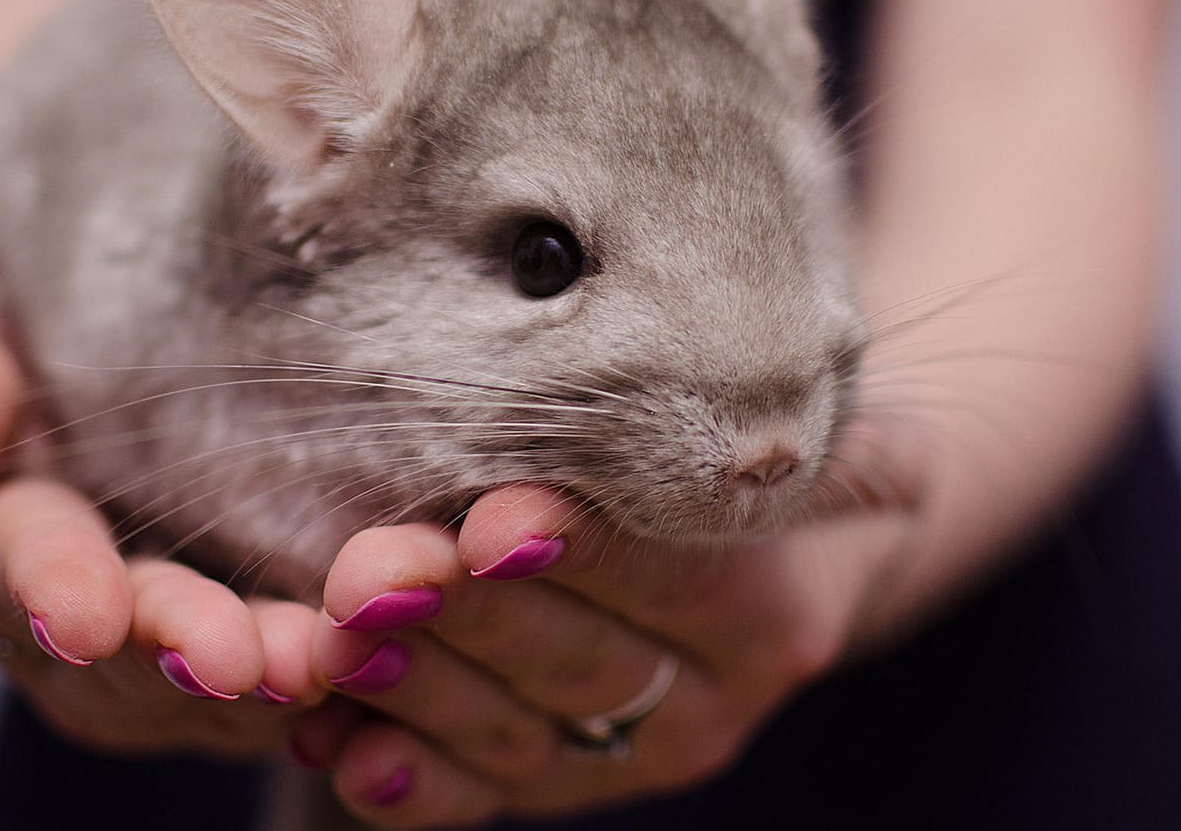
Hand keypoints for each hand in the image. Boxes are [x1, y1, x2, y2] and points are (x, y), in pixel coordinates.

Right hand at [0, 302, 325, 757]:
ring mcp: (175, 652)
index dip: (50, 589)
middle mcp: (82, 631)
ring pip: (219, 689)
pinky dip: (350, 668)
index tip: (84, 614)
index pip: (13, 572)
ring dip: (275, 677)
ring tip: (328, 660)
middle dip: (183, 655)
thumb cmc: (24, 354)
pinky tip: (404, 648)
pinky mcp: (265, 650)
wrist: (97, 380)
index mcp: (0, 546)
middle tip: (239, 659)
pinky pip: (303, 676)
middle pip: (123, 662)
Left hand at [294, 448, 920, 826]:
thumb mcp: (812, 433)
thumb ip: (806, 427)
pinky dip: (398, 772)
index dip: (580, 553)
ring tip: (331, 648)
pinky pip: (470, 793)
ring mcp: (622, 752)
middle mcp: (702, 700)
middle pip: (578, 664)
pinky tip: (329, 738)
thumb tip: (850, 391)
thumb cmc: (758, 454)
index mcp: (773, 615)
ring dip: (412, 691)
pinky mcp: (553, 775)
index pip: (674, 580)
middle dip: (464, 618)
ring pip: (513, 735)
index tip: (492, 522)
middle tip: (370, 576)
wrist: (777, 557)